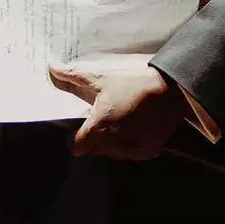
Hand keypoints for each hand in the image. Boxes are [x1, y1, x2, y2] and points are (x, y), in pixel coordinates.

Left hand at [47, 64, 187, 160]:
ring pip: (112, 153)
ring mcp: (132, 149)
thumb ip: (75, 78)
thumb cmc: (134, 84)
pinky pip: (130, 153)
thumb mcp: (103, 79)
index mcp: (101, 126)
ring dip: (110, 143)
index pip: (78, 147)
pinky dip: (128, 145)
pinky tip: (134, 129)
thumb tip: (52, 70)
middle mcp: (115, 142)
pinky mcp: (147, 151)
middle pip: (94, 150)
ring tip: (119, 123)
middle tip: (101, 122)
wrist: (172, 90)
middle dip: (93, 139)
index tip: (77, 132)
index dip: (74, 141)